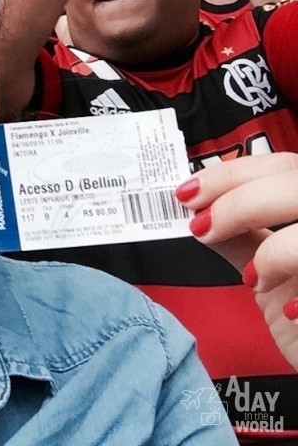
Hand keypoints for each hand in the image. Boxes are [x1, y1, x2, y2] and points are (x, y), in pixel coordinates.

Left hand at [177, 153, 297, 368]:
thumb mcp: (270, 272)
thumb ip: (241, 236)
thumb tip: (197, 210)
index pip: (282, 165)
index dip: (231, 174)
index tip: (188, 193)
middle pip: (295, 182)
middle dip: (237, 202)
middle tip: (201, 226)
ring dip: (271, 250)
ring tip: (253, 277)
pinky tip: (290, 309)